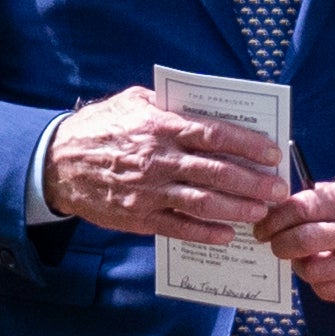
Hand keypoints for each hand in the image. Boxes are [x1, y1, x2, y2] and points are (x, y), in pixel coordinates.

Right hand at [43, 89, 283, 243]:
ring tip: (260, 212)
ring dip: (237, 209)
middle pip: (217, 172)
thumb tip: (209, 109)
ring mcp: (149, 192)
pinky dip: (206, 232)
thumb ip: (170, 105)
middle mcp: (158, 160)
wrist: (56, 163)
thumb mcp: (132, 102)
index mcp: (160, 126)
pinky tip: (227, 234)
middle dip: (253, 182)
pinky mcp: (138, 217)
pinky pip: (178, 228)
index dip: (249, 145)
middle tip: (278, 189)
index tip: (273, 153)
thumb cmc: (100, 128)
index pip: (216, 135)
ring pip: (203, 203)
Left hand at [261, 175, 334, 304]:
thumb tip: (277, 207)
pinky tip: (319, 269)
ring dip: (296, 263)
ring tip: (300, 256)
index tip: (263, 225)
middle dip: (279, 242)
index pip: (303, 208)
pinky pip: (324, 290)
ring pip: (311, 270)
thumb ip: (317, 194)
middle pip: (304, 240)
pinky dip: (314, 281)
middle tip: (274, 242)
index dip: (275, 218)